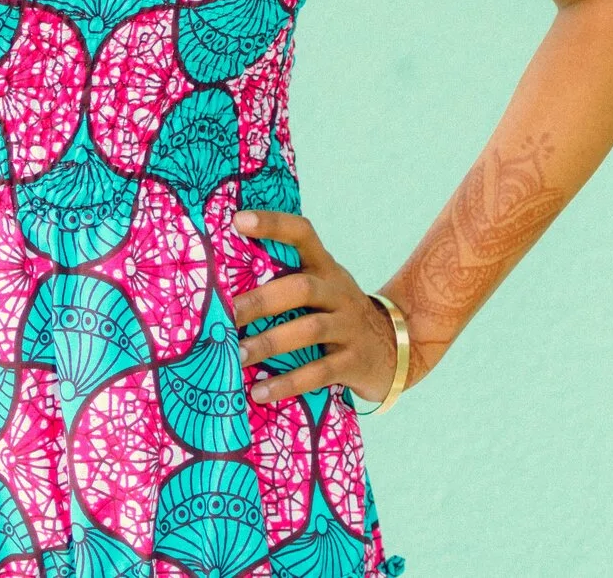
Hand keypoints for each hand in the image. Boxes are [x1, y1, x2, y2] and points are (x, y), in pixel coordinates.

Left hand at [230, 209, 402, 407]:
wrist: (394, 349)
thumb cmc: (337, 315)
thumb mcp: (320, 290)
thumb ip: (283, 283)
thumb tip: (218, 290)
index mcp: (325, 268)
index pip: (302, 234)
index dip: (273, 224)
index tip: (238, 220)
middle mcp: (339, 292)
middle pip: (302, 288)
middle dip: (261, 301)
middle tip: (226, 314)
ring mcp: (349, 326)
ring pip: (309, 330)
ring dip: (270, 343)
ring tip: (237, 355)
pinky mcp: (354, 362)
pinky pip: (319, 372)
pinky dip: (287, 383)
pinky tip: (259, 392)